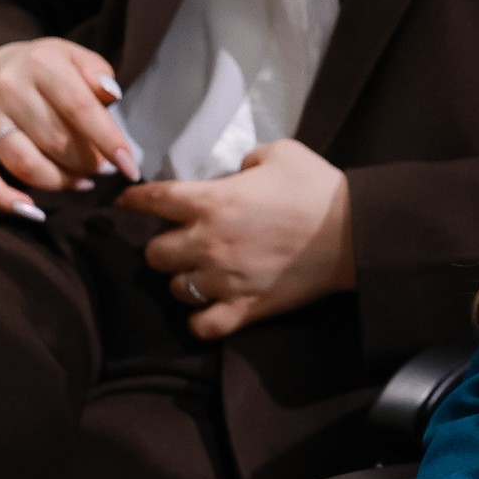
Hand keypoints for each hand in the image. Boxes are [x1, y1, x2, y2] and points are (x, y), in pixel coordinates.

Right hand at [0, 37, 139, 215]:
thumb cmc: (41, 70)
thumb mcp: (72, 57)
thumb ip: (97, 72)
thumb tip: (111, 95)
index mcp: (40, 63)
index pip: (80, 108)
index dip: (109, 142)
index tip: (131, 168)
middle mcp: (7, 88)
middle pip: (56, 141)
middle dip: (86, 163)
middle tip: (101, 169)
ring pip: (26, 164)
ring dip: (59, 182)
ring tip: (78, 182)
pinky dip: (5, 200)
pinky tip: (32, 211)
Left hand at [119, 138, 353, 337]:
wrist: (354, 233)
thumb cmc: (317, 188)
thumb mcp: (281, 153)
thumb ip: (248, 160)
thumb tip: (239, 172)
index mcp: (211, 201)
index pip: (153, 200)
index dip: (133, 200)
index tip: (124, 202)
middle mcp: (208, 243)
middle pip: (154, 253)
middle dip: (162, 246)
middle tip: (180, 241)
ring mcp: (224, 280)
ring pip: (174, 289)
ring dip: (181, 280)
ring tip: (196, 274)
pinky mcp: (245, 308)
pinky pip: (203, 326)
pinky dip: (200, 320)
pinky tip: (206, 310)